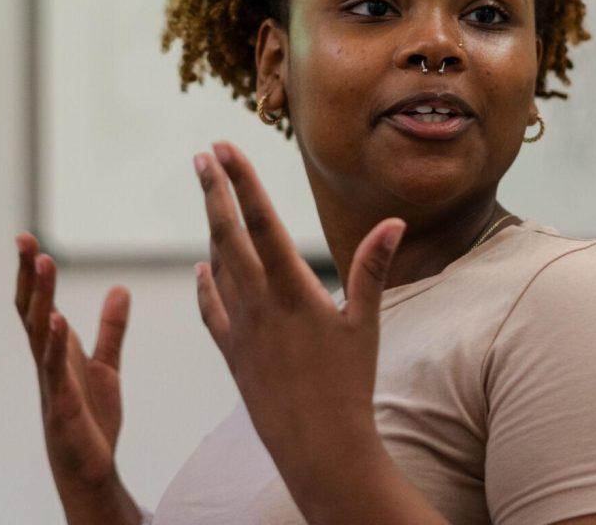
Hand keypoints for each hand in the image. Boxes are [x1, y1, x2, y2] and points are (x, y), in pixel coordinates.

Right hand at [15, 232, 131, 491]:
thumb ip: (111, 328)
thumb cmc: (91, 418)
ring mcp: (51, 379)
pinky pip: (55, 368)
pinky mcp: (62, 402)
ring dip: (41, 297)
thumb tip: (120, 288)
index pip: (39, 302)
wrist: (91, 467)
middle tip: (24, 239)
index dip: (31, 273)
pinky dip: (55, 342)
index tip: (28, 239)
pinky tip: (57, 319)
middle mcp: (47, 359)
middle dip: (26, 275)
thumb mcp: (107, 364)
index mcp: (57, 348)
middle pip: (31, 309)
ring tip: (43, 263)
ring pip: (39, 331)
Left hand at [191, 141, 405, 499]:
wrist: (318, 446)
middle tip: (201, 157)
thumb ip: (373, 268)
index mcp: (293, 289)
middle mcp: (259, 302)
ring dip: (211, 228)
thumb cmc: (350, 385)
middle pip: (227, 235)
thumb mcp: (366, 324)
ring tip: (208, 196)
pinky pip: (211, 308)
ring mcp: (240, 327)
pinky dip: (205, 283)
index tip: (222, 148)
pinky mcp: (232, 352)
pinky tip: (202, 268)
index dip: (241, 180)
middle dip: (213, 191)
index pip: (261, 220)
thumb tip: (394, 222)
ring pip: (217, 265)